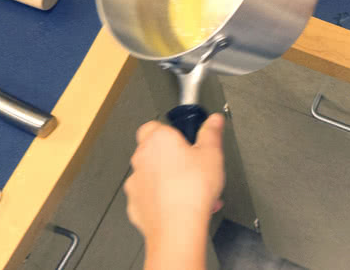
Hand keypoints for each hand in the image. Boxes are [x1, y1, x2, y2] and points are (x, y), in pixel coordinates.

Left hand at [125, 114, 225, 252]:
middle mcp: (141, 159)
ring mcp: (135, 183)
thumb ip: (211, 133)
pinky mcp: (135, 205)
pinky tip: (180, 205)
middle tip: (193, 166)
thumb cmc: (191, 192)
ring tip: (191, 190)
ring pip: (152, 176)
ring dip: (168, 180)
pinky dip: (161, 200)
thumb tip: (213, 121)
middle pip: (154, 151)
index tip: (186, 139)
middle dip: (173, 158)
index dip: (171, 131)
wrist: (177, 228)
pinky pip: (149, 197)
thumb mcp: (212, 154)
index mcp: (158, 140)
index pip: (155, 125)